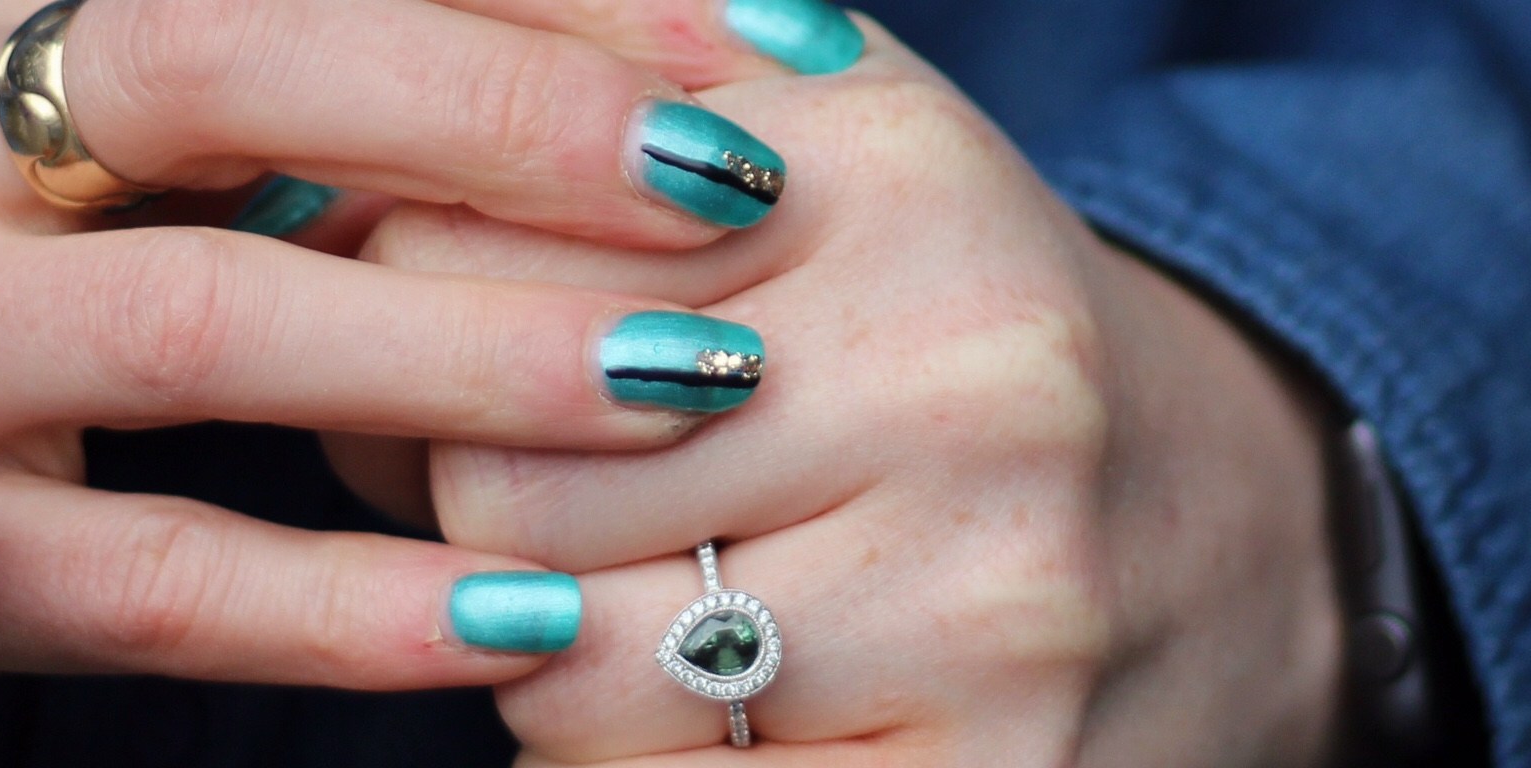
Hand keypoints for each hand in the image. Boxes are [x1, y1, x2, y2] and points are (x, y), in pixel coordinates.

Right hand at [0, 0, 857, 689]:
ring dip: (466, 347)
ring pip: (201, 315)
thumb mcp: (55, 144)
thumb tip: (571, 95)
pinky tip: (516, 616)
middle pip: (240, 63)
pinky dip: (345, 600)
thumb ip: (272, 111)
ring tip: (686, 384)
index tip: (764, 32)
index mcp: (0, 11)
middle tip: (731, 180)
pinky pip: (144, 575)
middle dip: (511, 114)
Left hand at [347, 18, 1343, 765]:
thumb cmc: (939, 329)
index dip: (415, 327)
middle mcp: (966, 372)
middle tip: (571, 492)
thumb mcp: (807, 150)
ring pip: (564, 668)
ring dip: (556, 650)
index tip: (458, 339)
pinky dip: (628, 766)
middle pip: (500, 483)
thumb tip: (318, 180)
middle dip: (479, 508)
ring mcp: (993, 594)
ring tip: (665, 589)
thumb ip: (597, 96)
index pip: (463, 263)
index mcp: (888, 169)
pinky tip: (716, 701)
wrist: (1212, 518)